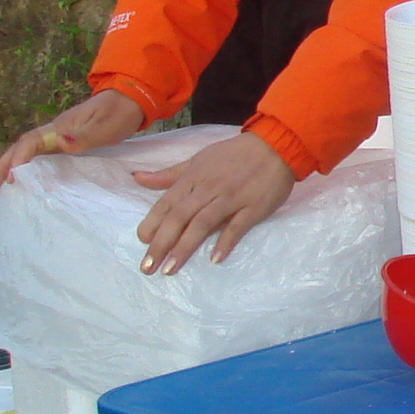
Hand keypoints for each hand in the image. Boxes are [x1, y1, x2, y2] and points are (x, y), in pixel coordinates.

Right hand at [0, 89, 145, 195]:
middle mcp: (53, 132)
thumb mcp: (108, 126)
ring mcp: (56, 138)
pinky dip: (24, 169)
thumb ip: (86, 136)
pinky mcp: (63, 144)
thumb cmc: (120, 113)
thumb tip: (60, 142)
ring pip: (25, 154)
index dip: (19, 159)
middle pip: (20, 149)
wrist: (131, 100)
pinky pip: (37, 158)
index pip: (31, 142)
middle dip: (0, 168)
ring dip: (7, 170)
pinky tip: (18, 182)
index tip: (11, 177)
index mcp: (60, 126)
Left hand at [129, 132, 296, 274]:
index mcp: (193, 177)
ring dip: (184, 248)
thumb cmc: (235, 154)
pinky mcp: (254, 207)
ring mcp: (231, 198)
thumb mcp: (198, 159)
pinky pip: (237, 227)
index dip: (152, 224)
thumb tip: (137, 177)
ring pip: (203, 224)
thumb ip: (169, 174)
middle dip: (161, 244)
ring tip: (170, 269)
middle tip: (148, 268)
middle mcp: (208, 189)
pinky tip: (214, 259)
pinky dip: (225, 242)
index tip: (142, 242)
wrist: (277, 144)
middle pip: (180, 218)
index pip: (167, 204)